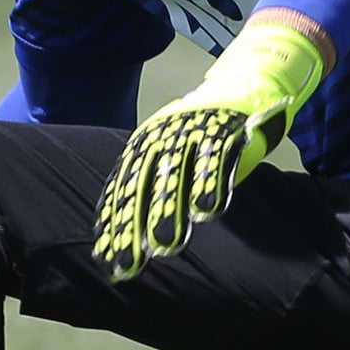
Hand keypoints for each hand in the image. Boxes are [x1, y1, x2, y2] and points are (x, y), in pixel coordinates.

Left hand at [92, 19, 325, 279]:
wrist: (244, 85)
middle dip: (133, 227)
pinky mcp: (224, 127)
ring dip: (169, 211)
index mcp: (143, 145)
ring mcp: (191, 130)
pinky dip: (210, 183)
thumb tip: (133, 237)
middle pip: (142, 186)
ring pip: (175, 174)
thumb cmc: (201, 135)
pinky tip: (207, 212)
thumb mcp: (171, 154)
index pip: (122, 187)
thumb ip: (154, 188)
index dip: (114, 223)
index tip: (106, 259)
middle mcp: (162, 137)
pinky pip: (215, 158)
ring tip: (165, 247)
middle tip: (129, 265)